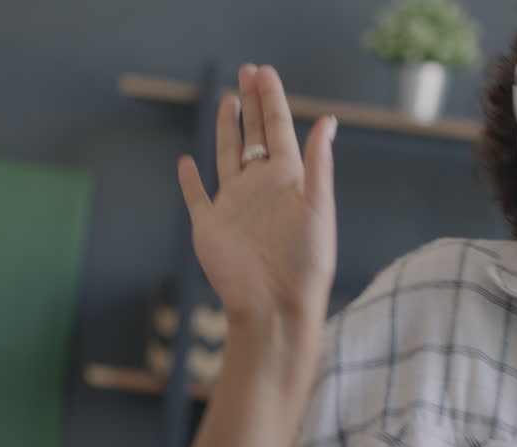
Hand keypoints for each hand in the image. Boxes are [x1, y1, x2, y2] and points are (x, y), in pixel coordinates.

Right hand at [177, 64, 337, 323]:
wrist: (276, 306)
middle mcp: (261, 188)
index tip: (264, 71)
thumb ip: (319, 164)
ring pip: (228, 157)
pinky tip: (188, 161)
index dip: (272, 100)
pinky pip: (198, 197)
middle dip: (251, 103)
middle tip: (247, 72)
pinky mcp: (211, 226)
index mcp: (289, 180)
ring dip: (228, 129)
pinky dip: (190, 180)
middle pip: (253, 135)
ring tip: (229, 101)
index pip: (279, 129)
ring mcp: (235, 206)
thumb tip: (329, 121)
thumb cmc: (305, 262)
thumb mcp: (318, 207)